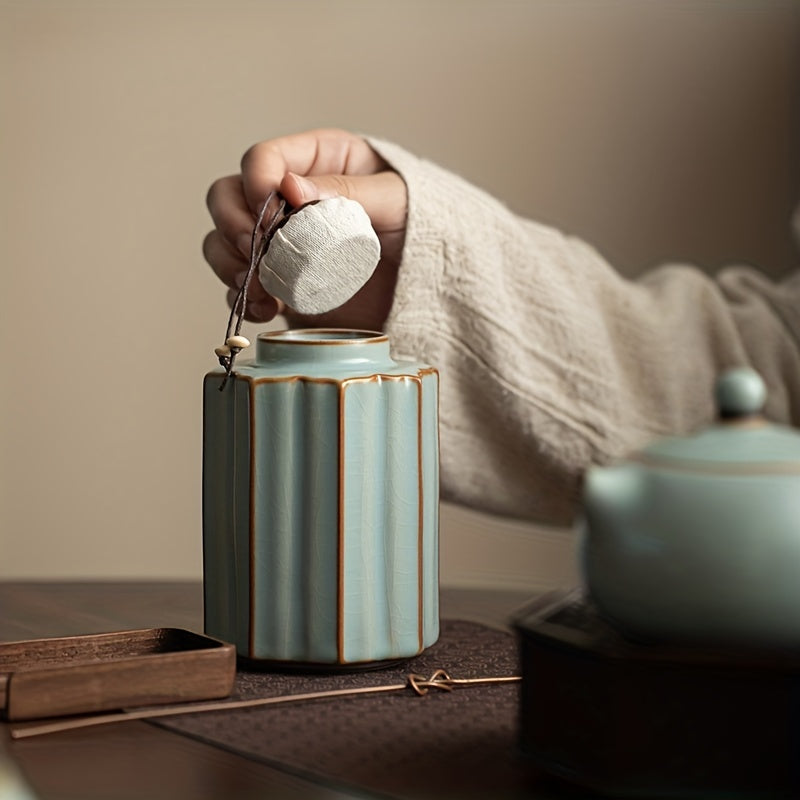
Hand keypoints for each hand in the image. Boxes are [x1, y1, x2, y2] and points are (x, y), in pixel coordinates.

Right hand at [204, 129, 406, 330]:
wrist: (437, 288)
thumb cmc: (426, 231)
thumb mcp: (395, 200)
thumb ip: (346, 190)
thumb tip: (289, 187)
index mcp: (318, 161)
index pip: (263, 160)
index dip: (257, 184)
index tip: (272, 217)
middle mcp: (291, 199)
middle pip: (228, 195)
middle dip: (233, 224)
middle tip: (257, 251)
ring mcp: (283, 243)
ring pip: (225, 240)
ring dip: (230, 263)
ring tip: (260, 288)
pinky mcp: (282, 283)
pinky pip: (240, 285)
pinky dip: (242, 297)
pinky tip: (266, 309)